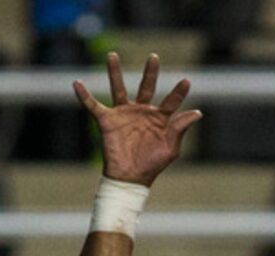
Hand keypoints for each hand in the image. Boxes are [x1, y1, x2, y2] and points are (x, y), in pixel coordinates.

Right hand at [74, 52, 200, 187]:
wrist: (129, 180)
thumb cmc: (151, 166)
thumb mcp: (170, 148)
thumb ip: (180, 128)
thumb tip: (198, 112)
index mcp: (159, 118)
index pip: (171, 101)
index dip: (179, 92)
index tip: (187, 81)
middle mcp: (141, 112)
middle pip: (146, 86)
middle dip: (150, 72)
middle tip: (153, 57)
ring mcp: (124, 115)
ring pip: (118, 88)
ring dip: (115, 72)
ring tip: (112, 55)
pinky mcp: (108, 121)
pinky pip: (93, 106)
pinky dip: (84, 96)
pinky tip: (76, 83)